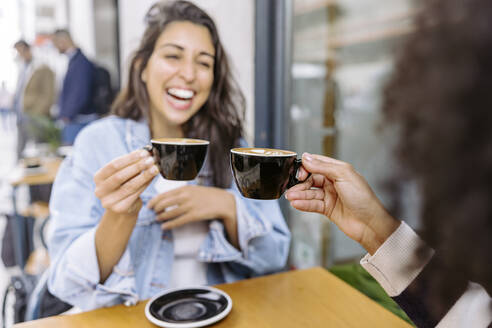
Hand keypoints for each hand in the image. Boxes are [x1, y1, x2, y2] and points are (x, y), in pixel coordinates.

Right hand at [94, 149, 158, 217]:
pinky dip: (145, 185)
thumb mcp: (124, 173)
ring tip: (155, 168)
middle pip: (120, 176)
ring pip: (130, 186)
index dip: (129, 158)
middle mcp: (100, 190)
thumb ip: (131, 163)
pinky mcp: (120, 208)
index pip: (113, 165)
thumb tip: (146, 151)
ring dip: (144, 176)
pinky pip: (135, 194)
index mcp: (98, 178)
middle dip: (137, 166)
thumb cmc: (124, 185)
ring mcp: (108, 201)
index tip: (144, 152)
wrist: (124, 207)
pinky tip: (152, 178)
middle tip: (151, 160)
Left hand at [147, 185, 235, 228]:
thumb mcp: (194, 189)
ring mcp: (190, 206)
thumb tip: (168, 198)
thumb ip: (182, 193)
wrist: (223, 202)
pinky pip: (178, 221)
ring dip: (161, 217)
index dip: (154, 201)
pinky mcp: (194, 215)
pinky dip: (169, 224)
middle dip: (156, 209)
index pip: (164, 194)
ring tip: (157, 219)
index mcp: (184, 189)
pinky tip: (164, 227)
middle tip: (153, 213)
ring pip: (170, 212)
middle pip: (164, 203)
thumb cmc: (208, 196)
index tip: (149, 205)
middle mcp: (186, 196)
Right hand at [285, 153, 399, 253]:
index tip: (299, 172)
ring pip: (310, 193)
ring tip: (291, 197)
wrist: (370, 224)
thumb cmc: (364, 199)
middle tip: (292, 188)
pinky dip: (303, 204)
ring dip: (299, 195)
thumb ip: (324, 166)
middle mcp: (333, 182)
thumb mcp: (344, 175)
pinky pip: (312, 204)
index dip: (306, 167)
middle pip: (311, 179)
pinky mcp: (327, 209)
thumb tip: (307, 158)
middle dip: (300, 184)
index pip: (317, 164)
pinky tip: (296, 204)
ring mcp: (330, 196)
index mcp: (339, 170)